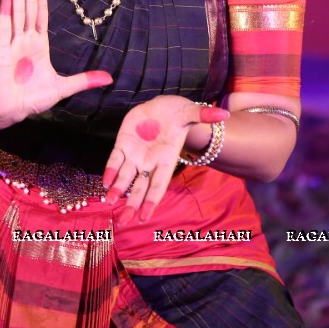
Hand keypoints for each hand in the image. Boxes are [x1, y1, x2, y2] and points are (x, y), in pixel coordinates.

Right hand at [0, 0, 111, 129]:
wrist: (9, 113)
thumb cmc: (31, 99)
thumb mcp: (63, 88)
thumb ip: (84, 81)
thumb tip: (109, 78)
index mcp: (39, 43)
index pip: (41, 11)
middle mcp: (25, 39)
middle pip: (29, 5)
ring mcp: (13, 44)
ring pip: (17, 11)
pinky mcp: (1, 53)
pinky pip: (4, 29)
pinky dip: (6, 12)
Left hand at [102, 96, 228, 224]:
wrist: (162, 106)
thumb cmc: (178, 113)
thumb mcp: (189, 112)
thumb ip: (202, 115)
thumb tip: (223, 115)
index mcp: (167, 159)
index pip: (158, 184)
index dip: (151, 200)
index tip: (144, 217)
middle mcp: (150, 161)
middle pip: (140, 187)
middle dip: (132, 203)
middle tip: (124, 221)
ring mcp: (136, 154)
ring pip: (125, 176)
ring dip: (117, 189)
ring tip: (108, 202)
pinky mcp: (123, 143)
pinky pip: (115, 159)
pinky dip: (110, 170)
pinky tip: (105, 182)